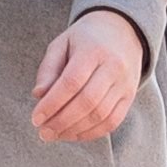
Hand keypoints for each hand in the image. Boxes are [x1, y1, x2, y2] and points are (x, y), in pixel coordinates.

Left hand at [31, 8, 144, 143]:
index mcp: (93, 50)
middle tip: (43, 132)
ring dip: (74, 130)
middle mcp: (113, 67)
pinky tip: (73, 134)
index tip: (36, 118)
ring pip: (100, 115)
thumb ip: (48, 69)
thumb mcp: (61, 44)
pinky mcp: (130, 96)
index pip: (71, 82)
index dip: (52, 103)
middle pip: (87, 101)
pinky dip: (92, 133)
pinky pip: (113, 121)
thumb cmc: (84, 39)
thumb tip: (38, 95)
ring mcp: (125, 83)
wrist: (122, 31)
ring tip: (54, 135)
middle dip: (61, 121)